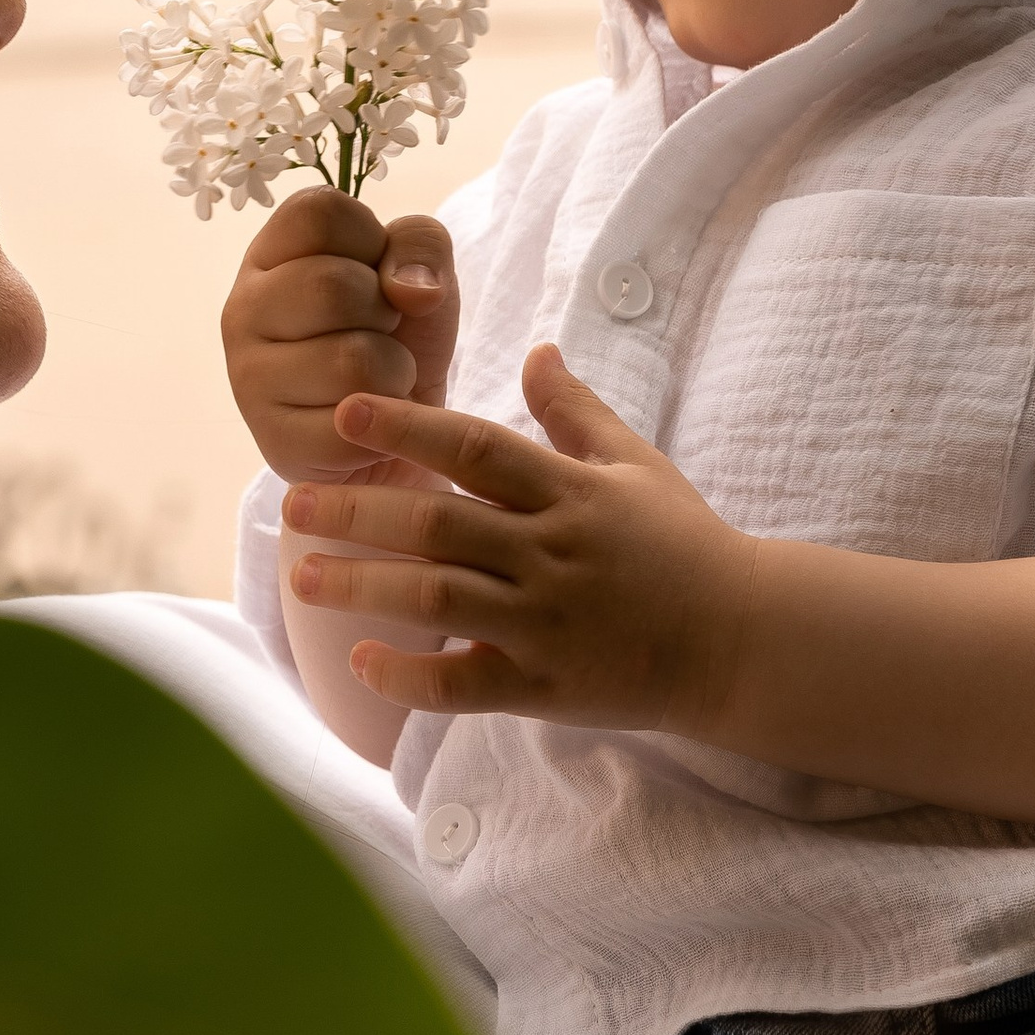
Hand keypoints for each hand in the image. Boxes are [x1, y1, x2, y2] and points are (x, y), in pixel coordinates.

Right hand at [222, 189, 457, 482]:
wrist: (401, 428)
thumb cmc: (400, 334)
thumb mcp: (419, 270)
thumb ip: (420, 245)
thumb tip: (412, 291)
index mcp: (270, 253)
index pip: (320, 213)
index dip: (370, 239)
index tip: (372, 272)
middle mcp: (243, 308)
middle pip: (332, 286)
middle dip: (385, 311)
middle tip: (380, 331)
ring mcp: (249, 377)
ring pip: (352, 360)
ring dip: (394, 371)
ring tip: (378, 376)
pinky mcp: (274, 441)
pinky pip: (354, 425)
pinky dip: (384, 425)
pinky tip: (368, 419)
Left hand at [285, 343, 751, 722]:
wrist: (742, 641)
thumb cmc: (686, 546)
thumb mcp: (637, 466)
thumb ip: (576, 412)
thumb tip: (538, 348)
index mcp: (569, 493)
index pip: (476, 449)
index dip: (408, 426)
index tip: (344, 411)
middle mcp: (551, 554)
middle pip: (440, 525)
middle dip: (360, 510)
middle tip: (293, 503)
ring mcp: (546, 624)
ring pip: (439, 601)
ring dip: (364, 588)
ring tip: (302, 576)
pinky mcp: (544, 686)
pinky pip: (464, 686)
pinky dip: (409, 676)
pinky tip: (361, 660)